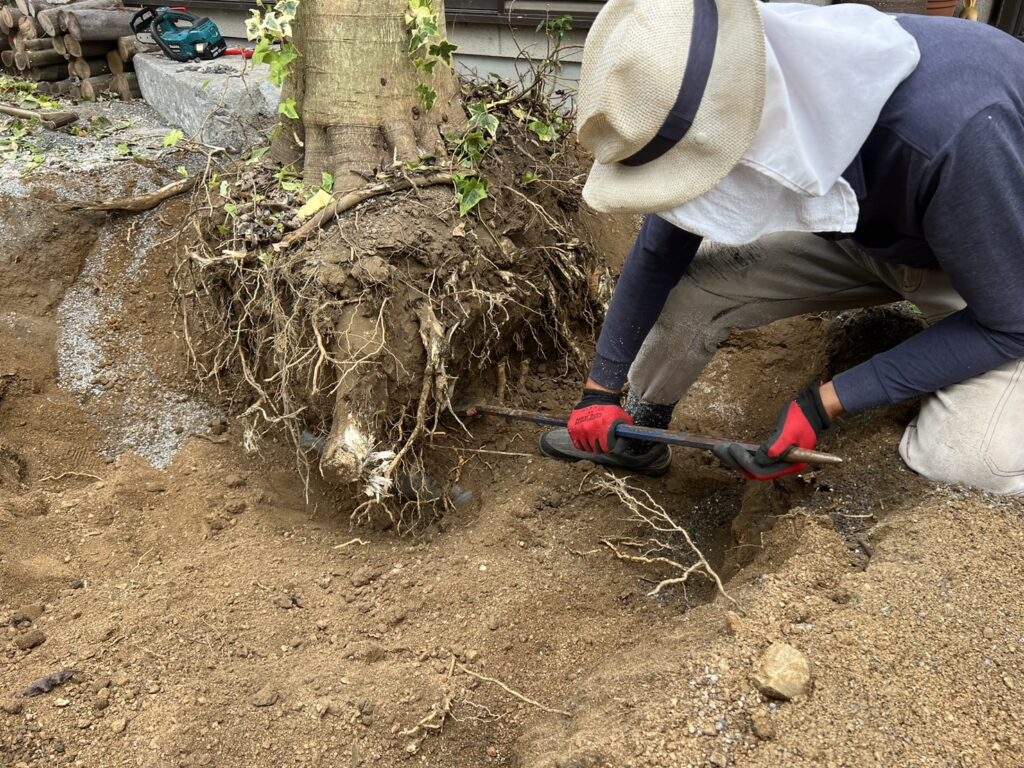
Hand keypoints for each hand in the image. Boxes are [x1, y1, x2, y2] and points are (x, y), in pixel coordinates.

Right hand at [568, 389, 633, 452]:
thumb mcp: (622, 418)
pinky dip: (581, 443)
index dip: (609, 448)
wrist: (596, 397)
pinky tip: (586, 439)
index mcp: (604, 428)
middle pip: (596, 450)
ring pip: (586, 448)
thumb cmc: (609, 409)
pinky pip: (577, 444)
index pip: (606, 448)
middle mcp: (591, 429)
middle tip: (601, 443)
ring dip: (591, 446)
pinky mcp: (573, 428)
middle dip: (600, 448)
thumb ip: (625, 432)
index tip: (608, 445)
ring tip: (594, 439)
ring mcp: (581, 429)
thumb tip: (627, 443)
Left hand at [713, 387, 831, 480]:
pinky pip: (757, 460)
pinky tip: (733, 449)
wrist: (814, 408)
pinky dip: (744, 455)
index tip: (731, 448)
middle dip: (735, 462)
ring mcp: (781, 461)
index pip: (761, 471)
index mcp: (791, 465)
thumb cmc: (802, 418)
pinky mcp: (776, 454)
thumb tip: (762, 459)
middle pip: (755, 472)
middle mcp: (786, 466)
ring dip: (736, 460)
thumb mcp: (788, 431)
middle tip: (718, 450)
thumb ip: (776, 447)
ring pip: (755, 466)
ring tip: (721, 450)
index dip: (743, 462)